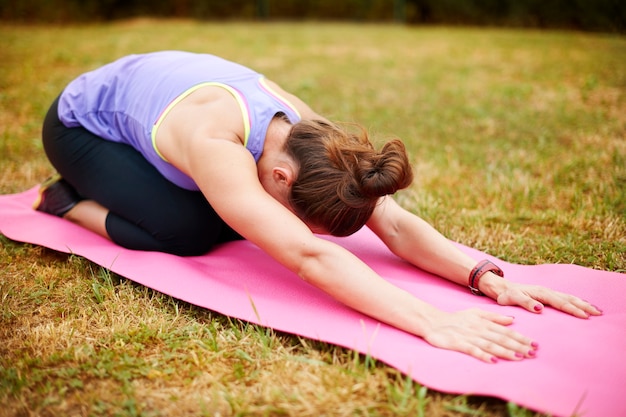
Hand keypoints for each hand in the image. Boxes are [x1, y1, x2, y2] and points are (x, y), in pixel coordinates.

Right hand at [422, 309, 537, 362]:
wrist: (433, 321)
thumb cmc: (456, 319)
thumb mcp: (476, 313)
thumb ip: (494, 317)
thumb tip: (512, 320)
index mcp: (484, 322)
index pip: (506, 331)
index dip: (521, 338)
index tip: (535, 344)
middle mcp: (479, 329)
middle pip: (501, 338)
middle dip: (518, 346)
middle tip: (533, 353)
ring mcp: (468, 337)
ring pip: (490, 345)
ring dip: (505, 351)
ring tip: (519, 358)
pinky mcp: (458, 344)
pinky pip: (472, 350)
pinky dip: (483, 355)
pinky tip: (493, 361)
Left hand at [494, 282, 602, 318]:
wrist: (501, 288)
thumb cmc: (506, 295)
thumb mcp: (512, 299)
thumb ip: (525, 303)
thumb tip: (540, 309)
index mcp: (540, 292)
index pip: (560, 302)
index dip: (572, 309)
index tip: (585, 316)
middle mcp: (546, 291)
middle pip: (569, 298)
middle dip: (584, 306)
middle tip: (598, 313)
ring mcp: (548, 292)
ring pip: (569, 297)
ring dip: (583, 303)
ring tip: (596, 310)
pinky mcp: (547, 295)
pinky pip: (565, 298)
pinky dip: (576, 301)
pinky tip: (582, 306)